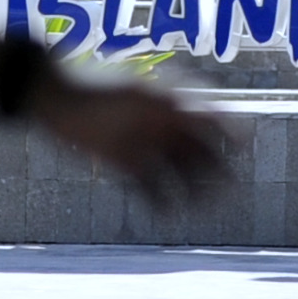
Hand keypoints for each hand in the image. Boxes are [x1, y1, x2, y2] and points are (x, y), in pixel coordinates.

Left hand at [35, 70, 222, 206]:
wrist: (53, 97)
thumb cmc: (96, 85)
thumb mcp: (138, 91)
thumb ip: (174, 102)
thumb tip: (211, 111)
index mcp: (171, 102)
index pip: (211, 115)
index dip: (230, 129)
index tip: (244, 146)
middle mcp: (162, 124)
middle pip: (198, 149)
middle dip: (215, 168)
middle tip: (229, 191)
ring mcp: (144, 144)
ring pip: (178, 171)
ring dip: (191, 189)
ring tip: (200, 208)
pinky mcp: (124, 162)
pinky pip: (149, 185)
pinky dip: (159, 200)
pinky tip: (166, 213)